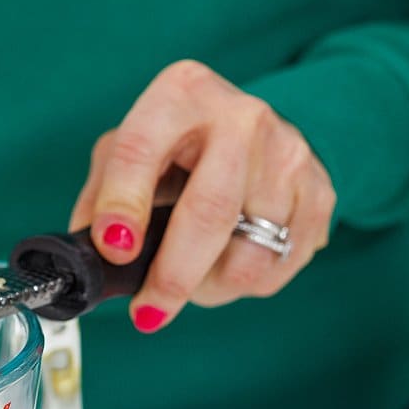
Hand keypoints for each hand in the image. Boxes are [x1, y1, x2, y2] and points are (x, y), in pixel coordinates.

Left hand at [70, 60, 336, 331]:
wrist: (254, 130)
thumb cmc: (175, 147)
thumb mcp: (126, 151)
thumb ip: (100, 198)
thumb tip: (89, 258)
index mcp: (180, 95)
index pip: (142, 152)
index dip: (124, 206)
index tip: (114, 251)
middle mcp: (241, 117)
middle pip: (210, 213)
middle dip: (172, 276)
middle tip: (148, 312)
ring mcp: (289, 153)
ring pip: (248, 254)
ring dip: (209, 287)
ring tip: (188, 280)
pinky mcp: (319, 192)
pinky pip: (277, 267)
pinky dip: (244, 284)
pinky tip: (226, 264)